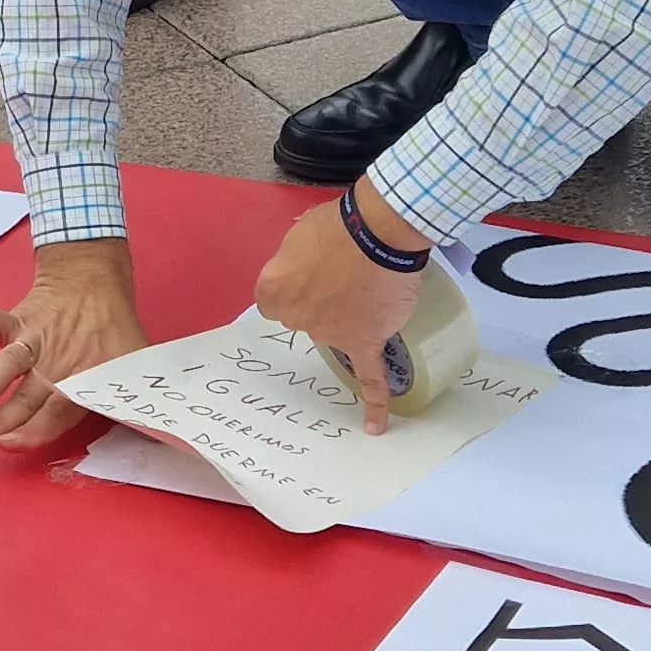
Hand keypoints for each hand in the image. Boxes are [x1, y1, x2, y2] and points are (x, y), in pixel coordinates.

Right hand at [0, 238, 146, 451]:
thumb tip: (163, 429)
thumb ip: (137, 395)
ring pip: (7, 363)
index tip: (10, 442)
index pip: (54, 413)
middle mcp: (53, 364)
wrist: (93, 278)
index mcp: (80, 381)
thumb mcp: (135, 362)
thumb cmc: (114, 329)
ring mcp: (32, 340)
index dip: (32, 430)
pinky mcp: (17, 319)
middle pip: (24, 397)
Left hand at [254, 186, 427, 435]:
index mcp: (273, 289)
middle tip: (343, 274)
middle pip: (301, 317)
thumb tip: (303, 267)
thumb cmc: (338, 225)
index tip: (308, 277)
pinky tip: (374, 425)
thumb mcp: (300, 232)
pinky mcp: (363, 342)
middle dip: (318, 301)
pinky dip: (373, 402)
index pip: (272, 301)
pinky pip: (369, 377)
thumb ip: (294, 258)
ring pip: (334, 333)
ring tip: (370, 283)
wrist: (378, 233)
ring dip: (349, 316)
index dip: (292, 289)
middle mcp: (294, 316)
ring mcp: (328, 333)